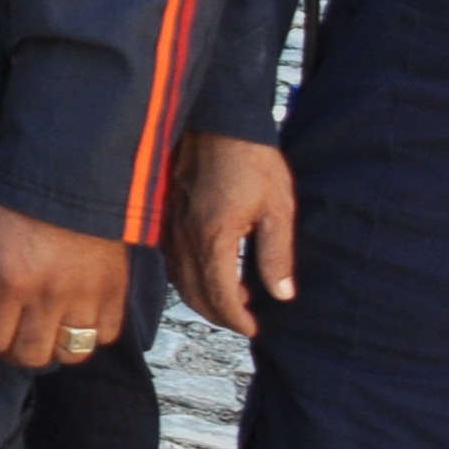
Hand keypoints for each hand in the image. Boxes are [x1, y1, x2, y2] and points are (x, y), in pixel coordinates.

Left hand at [0, 198, 124, 369]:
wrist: (71, 173)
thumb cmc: (17, 199)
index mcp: (11, 280)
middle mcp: (50, 296)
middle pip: (30, 355)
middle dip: (9, 351)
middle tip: (3, 334)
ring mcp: (87, 297)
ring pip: (70, 353)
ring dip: (50, 349)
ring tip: (38, 331)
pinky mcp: (116, 292)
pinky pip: (105, 335)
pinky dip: (88, 335)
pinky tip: (71, 319)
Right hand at [167, 131, 296, 336]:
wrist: (218, 119)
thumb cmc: (250, 158)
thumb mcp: (278, 208)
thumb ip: (277, 255)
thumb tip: (281, 294)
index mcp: (213, 237)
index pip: (220, 295)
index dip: (237, 319)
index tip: (254, 329)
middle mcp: (184, 236)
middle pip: (194, 293)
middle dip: (218, 314)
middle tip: (243, 321)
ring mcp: (170, 224)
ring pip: (179, 278)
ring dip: (202, 296)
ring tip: (232, 298)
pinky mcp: (166, 213)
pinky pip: (172, 258)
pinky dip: (189, 275)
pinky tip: (210, 270)